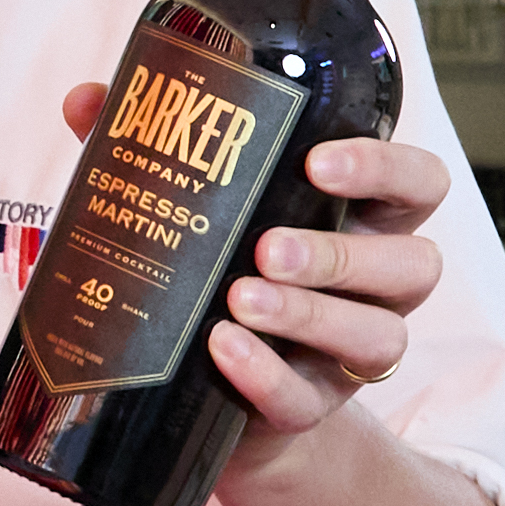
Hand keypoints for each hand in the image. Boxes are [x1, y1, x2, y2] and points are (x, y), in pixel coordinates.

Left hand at [58, 83, 444, 457]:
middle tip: (266, 247)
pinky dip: (266, 375)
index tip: (318, 161)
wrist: (200, 381)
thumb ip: (151, 149)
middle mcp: (376, 284)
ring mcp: (349, 352)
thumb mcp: (194, 204)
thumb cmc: (213, 264)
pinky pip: (306, 400)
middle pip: (413, 264)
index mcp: (362, 216)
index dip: (386, 169)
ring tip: (240, 299)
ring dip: (309, 315)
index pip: (418, 182)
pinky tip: (223, 349)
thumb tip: (86, 100)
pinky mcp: (312, 405)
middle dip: (340, 255)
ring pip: (377, 337)